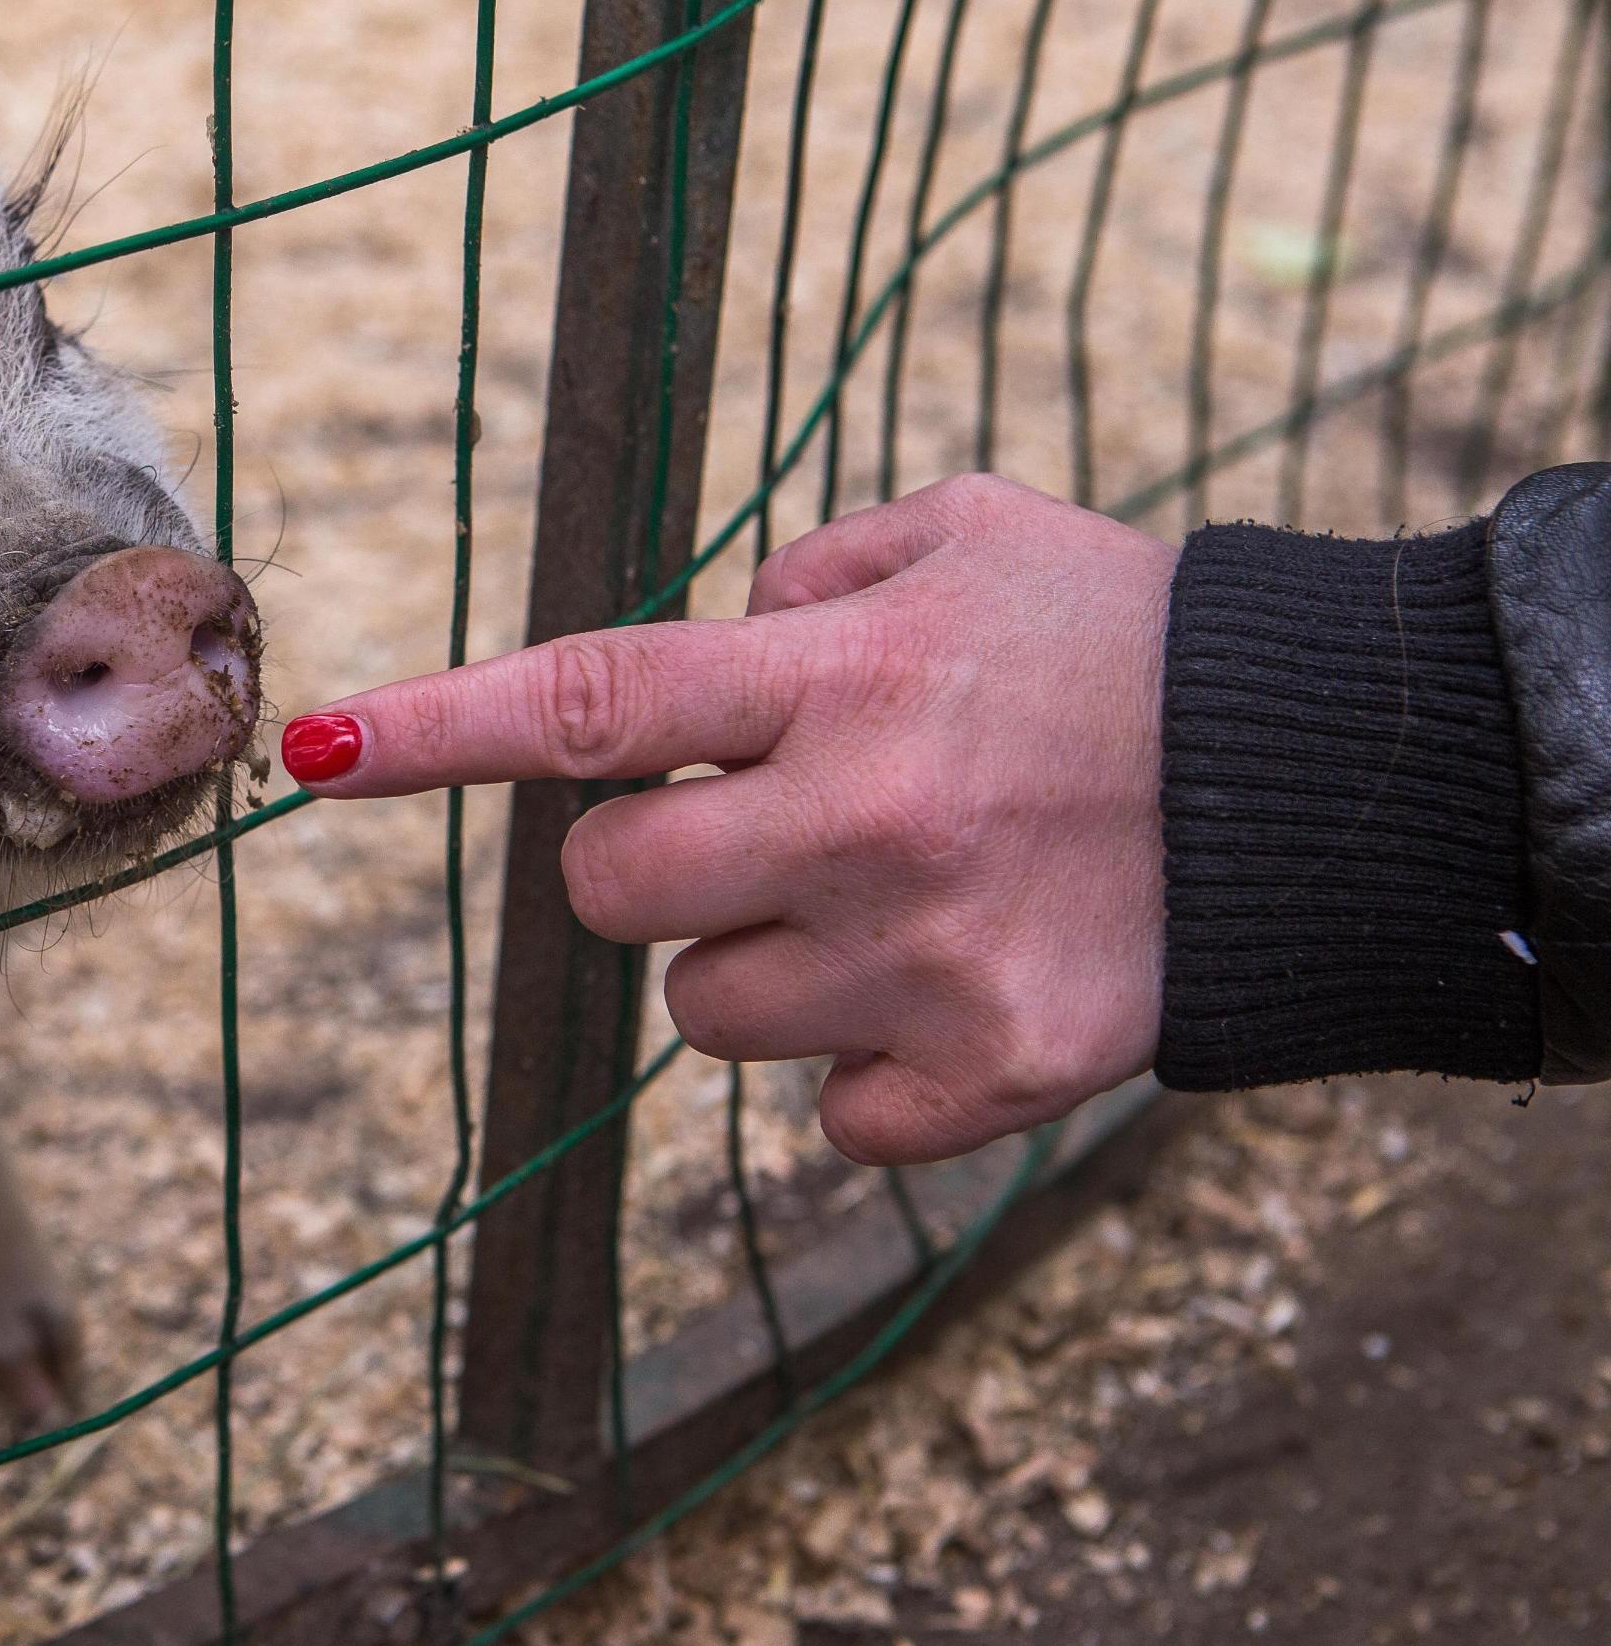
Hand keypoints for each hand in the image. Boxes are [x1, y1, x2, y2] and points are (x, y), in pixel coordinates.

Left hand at [280, 473, 1173, 1164]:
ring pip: (705, 1009)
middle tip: (755, 826)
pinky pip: (828, 1111)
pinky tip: (955, 982)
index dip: (437, 727)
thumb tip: (709, 636)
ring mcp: (923, 960)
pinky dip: (867, 1063)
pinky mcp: (990, 1072)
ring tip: (896, 896)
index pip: (591, 702)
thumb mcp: (968, 534)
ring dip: (764, 960)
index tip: (317, 749)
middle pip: (609, 892)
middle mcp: (863, 819)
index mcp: (840, 675)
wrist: (1329, 785)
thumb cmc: (1116, 640)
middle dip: (642, 864)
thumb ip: (808, 576)